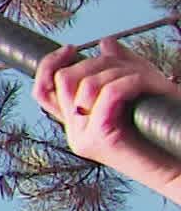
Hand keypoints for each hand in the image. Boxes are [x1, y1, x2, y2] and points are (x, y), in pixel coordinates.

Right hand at [34, 38, 180, 197]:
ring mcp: (84, 137)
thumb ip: (120, 67)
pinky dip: (128, 81)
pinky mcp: (101, 138)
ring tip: (142, 76)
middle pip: (62, 81)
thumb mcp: (139, 90)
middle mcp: (74, 132)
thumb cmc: (163, 129)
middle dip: (94, 63)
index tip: (70, 48)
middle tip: (123, 64)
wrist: (180, 167)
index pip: (43, 91)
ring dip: (116, 71)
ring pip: (85, 85)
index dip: (48, 65)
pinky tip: (145, 82)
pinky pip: (108, 96)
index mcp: (77, 123)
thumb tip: (104, 42)